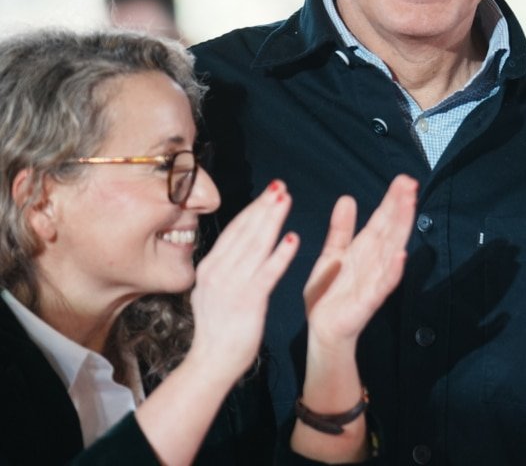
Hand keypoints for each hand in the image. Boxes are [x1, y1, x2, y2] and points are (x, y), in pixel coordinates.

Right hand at [189, 180, 298, 382]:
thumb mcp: (213, 290)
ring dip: (272, 221)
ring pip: (255, 246)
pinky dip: (280, 255)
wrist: (211, 362)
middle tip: (281, 185)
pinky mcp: (247, 302)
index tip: (269, 191)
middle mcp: (217, 273)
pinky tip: (293, 239)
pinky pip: (267, 274)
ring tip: (286, 200)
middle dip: (263, 207)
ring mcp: (231, 287)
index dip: (252, 209)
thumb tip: (237, 243)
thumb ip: (224, 267)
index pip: (234, 231)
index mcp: (209, 268)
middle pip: (244, 232)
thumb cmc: (218, 328)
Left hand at [302, 174, 416, 348]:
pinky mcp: (370, 300)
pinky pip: (384, 283)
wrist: (323, 330)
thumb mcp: (332, 254)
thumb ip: (341, 228)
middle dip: (401, 207)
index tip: (403, 180)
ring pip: (392, 249)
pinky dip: (393, 270)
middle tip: (411, 184)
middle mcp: (375, 261)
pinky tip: (401, 255)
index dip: (392, 200)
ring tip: (410, 206)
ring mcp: (375, 279)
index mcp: (365, 249)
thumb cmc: (330, 295)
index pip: (383, 219)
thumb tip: (347, 198)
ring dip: (402, 228)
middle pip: (391, 229)